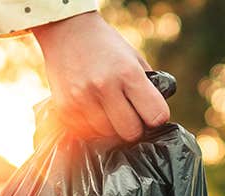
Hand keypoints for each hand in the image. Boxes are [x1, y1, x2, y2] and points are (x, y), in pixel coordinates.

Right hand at [32, 11, 169, 141]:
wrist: (66, 31)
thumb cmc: (105, 46)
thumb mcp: (134, 58)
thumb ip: (148, 87)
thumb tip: (158, 118)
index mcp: (128, 73)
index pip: (156, 116)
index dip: (156, 118)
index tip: (151, 114)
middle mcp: (105, 87)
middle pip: (131, 132)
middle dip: (134, 127)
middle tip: (129, 114)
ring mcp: (82, 100)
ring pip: (108, 135)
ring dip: (111, 127)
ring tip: (106, 108)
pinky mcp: (66, 110)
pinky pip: (87, 133)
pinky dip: (92, 126)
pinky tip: (91, 108)